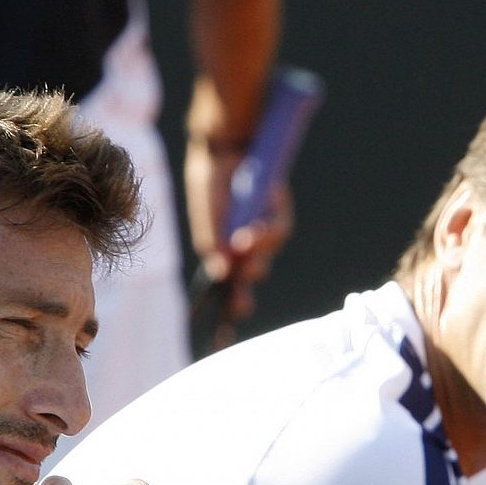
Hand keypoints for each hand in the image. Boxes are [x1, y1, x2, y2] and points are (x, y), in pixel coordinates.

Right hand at [185, 138, 292, 321]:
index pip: (225, 286)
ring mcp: (260, 231)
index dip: (224, 313)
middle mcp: (242, 244)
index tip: (220, 339)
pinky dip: (267, 236)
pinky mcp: (277, 214)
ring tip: (245, 245)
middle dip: (244, 296)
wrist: (226, 145)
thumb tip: (221, 274)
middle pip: (248, 281)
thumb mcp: (206, 217)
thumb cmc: (211, 182)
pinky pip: (278, 233)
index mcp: (220, 249)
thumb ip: (213, 245)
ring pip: (264, 258)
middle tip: (241, 305)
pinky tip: (254, 232)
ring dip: (255, 258)